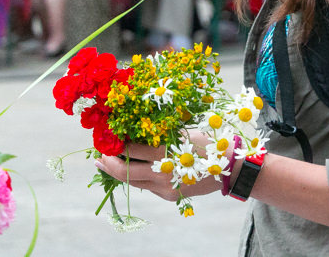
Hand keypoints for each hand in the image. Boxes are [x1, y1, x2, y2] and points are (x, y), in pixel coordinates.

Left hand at [95, 131, 220, 201]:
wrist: (230, 168)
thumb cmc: (207, 143)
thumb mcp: (182, 133)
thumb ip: (159, 136)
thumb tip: (133, 132)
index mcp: (164, 153)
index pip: (130, 150)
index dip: (115, 144)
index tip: (107, 136)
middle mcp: (161, 172)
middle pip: (124, 171)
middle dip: (107, 163)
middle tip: (98, 155)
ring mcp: (164, 187)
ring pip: (132, 182)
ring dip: (116, 173)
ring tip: (105, 164)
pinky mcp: (169, 195)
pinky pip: (146, 186)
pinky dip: (135, 177)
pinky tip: (131, 170)